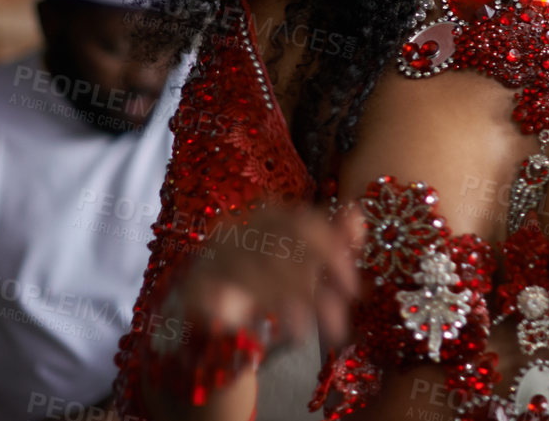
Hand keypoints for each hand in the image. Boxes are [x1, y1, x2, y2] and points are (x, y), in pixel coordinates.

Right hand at [176, 204, 361, 353]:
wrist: (212, 333)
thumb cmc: (268, 292)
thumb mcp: (307, 270)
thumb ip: (334, 243)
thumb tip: (357, 214)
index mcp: (267, 217)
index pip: (304, 222)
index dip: (333, 253)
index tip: (352, 289)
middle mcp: (238, 229)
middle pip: (280, 248)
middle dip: (313, 288)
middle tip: (337, 323)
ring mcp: (210, 255)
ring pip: (252, 270)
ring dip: (284, 304)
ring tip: (306, 333)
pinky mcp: (191, 286)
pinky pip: (217, 293)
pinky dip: (239, 309)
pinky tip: (258, 327)